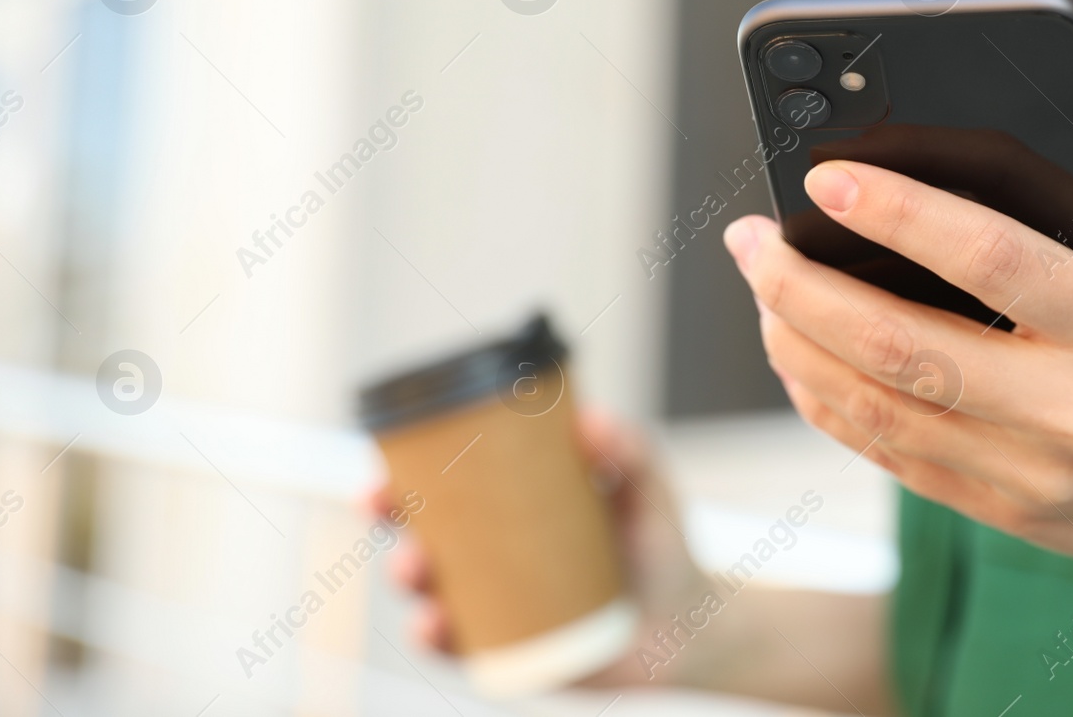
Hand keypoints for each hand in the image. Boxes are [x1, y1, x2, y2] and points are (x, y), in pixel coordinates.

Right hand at [371, 409, 711, 682]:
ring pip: (432, 596)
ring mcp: (500, 608)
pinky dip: (438, 639)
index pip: (443, 492)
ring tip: (418, 570)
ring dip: (409, 583)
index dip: (400, 482)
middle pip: (423, 541)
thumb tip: (593, 419)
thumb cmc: (659, 541)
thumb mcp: (646, 487)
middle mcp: (494, 560)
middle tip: (392, 518)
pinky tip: (433, 625)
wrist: (691, 621)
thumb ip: (630, 450)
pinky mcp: (514, 654)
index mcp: (512, 511)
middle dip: (393, 529)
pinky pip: (462, 650)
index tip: (381, 472)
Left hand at [724, 163, 1072, 596]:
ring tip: (760, 293)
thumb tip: (952, 145)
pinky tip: (797, 358)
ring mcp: (1038, 473)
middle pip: (904, 346)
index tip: (822, 178)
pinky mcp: (1009, 512)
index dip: (899, 215)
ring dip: (798, 345)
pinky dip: (829, 405)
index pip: (992, 260)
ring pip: (881, 408)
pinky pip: (893, 456)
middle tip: (750, 240)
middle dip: (803, 286)